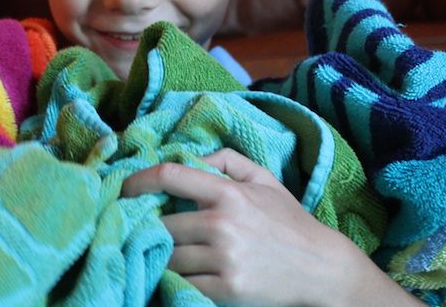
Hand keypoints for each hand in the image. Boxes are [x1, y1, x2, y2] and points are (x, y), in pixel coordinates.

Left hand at [122, 148, 422, 306]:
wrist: (321, 268)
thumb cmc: (289, 220)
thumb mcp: (264, 178)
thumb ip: (226, 159)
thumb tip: (192, 156)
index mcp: (229, 193)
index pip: (170, 176)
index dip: (139, 180)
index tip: (123, 188)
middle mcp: (223, 224)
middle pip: (161, 225)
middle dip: (147, 226)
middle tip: (139, 227)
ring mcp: (224, 259)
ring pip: (168, 257)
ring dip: (159, 255)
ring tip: (157, 251)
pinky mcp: (227, 290)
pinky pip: (183, 283)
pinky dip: (175, 278)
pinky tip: (176, 272)